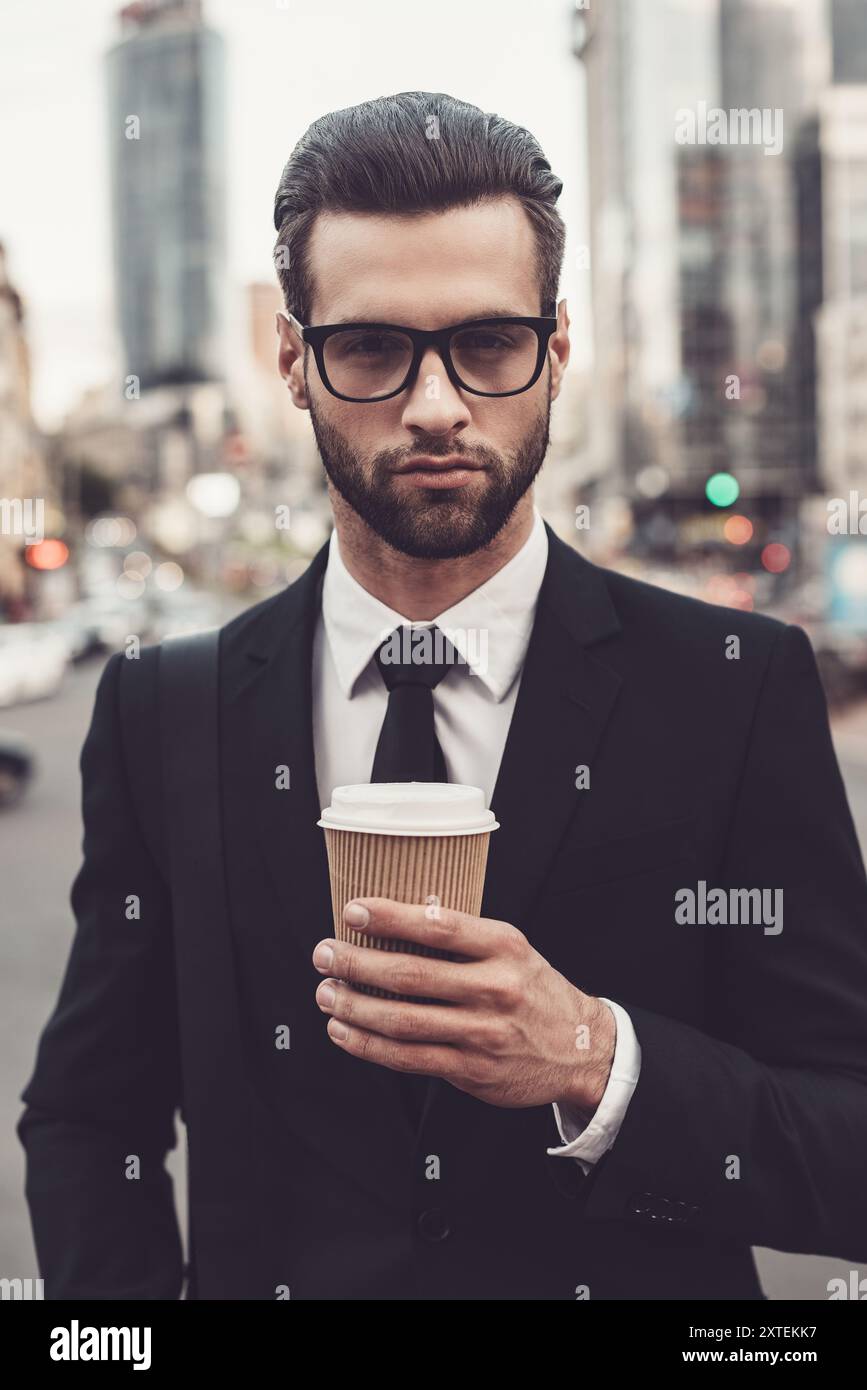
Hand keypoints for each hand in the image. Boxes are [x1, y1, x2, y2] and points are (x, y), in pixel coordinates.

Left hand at [312, 898, 615, 1114]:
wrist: (582, 1049)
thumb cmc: (536, 991)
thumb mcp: (514, 949)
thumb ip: (464, 937)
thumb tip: (404, 915)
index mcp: (503, 947)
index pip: (439, 926)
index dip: (391, 917)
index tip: (353, 911)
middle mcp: (494, 987)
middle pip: (411, 975)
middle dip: (357, 964)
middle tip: (325, 954)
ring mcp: (483, 1032)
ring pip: (402, 1020)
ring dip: (354, 1006)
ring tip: (327, 993)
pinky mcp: (472, 1069)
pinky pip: (409, 1058)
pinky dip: (368, 1045)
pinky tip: (345, 1032)